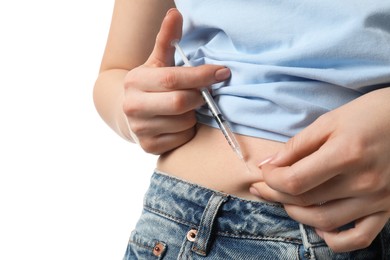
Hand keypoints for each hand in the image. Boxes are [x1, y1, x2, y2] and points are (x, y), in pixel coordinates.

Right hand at [123, 9, 230, 153]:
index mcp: (135, 81)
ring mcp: (139, 129)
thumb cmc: (150, 85)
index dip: (202, 75)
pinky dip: (188, 131)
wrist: (129, 112)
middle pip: (180, 103)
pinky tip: (181, 123)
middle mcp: (133, 106)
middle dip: (198, 98)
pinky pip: (182, 139)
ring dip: (194, 115)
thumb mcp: (157, 62)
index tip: (223, 72)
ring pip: (184, 123)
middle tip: (203, 94)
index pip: (173, 78)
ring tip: (188, 108)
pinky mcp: (148, 147)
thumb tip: (176, 12)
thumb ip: (167, 39)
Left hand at [250, 87, 389, 251]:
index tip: (266, 171)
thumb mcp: (329, 121)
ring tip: (286, 201)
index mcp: (346, 154)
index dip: (271, 179)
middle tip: (264, 186)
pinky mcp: (387, 208)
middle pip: (305, 200)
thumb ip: (296, 145)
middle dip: (275, 194)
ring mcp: (378, 199)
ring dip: (297, 214)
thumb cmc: (368, 115)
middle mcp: (363, 182)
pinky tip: (321, 227)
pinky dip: (336, 239)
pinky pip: (360, 237)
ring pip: (325, 221)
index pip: (294, 181)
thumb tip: (268, 164)